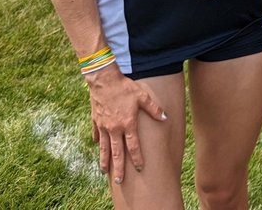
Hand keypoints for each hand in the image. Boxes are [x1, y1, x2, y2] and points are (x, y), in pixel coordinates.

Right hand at [85, 64, 167, 184]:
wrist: (104, 80)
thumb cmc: (125, 87)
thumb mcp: (143, 96)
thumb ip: (154, 109)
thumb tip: (165, 118)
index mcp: (127, 124)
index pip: (133, 146)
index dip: (137, 158)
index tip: (139, 168)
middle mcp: (114, 128)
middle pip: (117, 152)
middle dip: (118, 168)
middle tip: (119, 181)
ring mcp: (103, 125)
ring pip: (104, 147)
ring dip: (105, 159)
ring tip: (105, 171)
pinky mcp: (96, 120)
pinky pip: (97, 134)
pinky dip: (98, 141)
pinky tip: (99, 146)